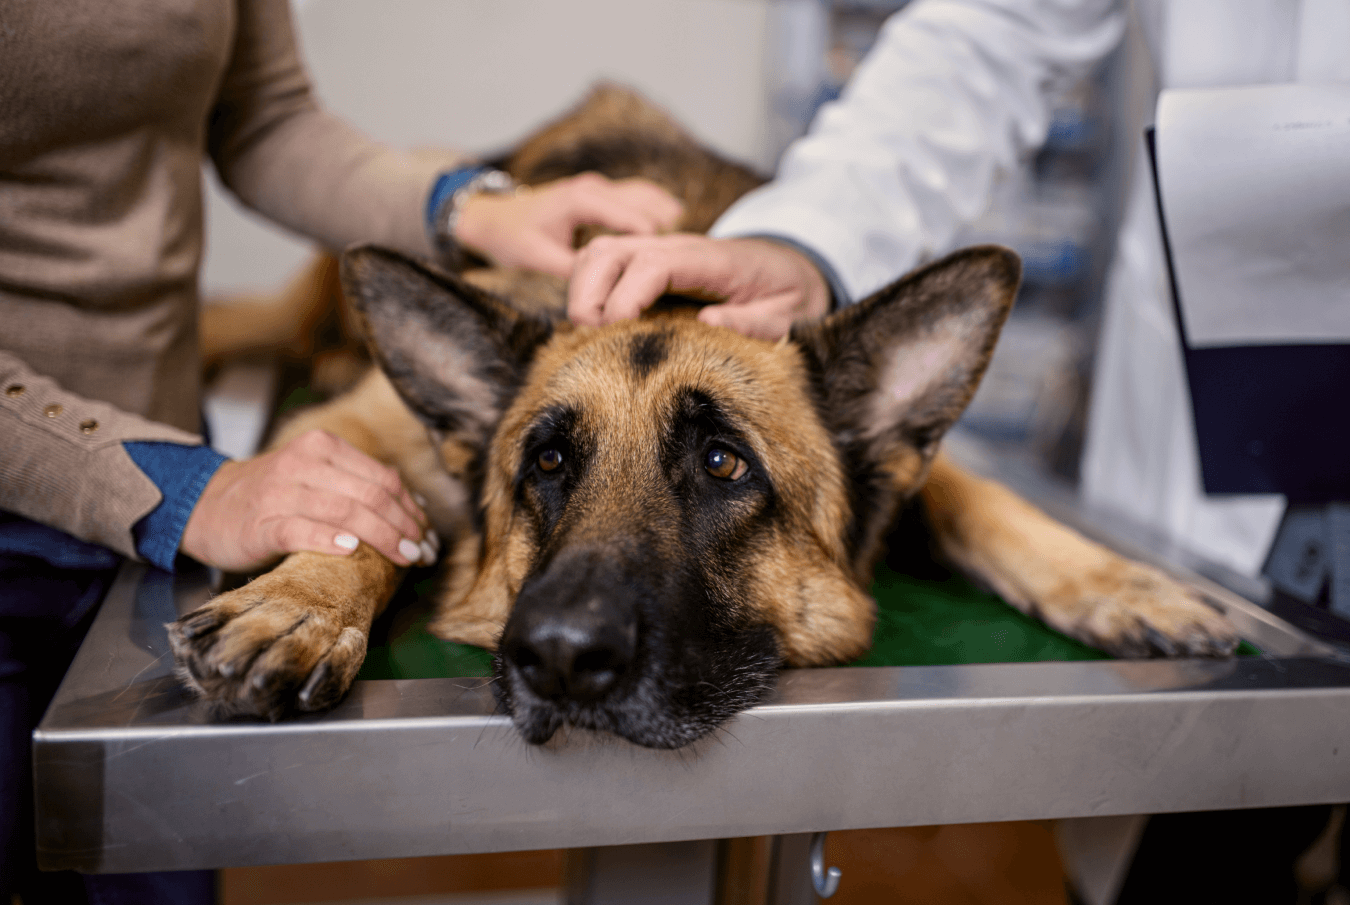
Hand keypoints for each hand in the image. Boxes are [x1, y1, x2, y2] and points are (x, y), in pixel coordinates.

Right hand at [180, 429, 434, 571]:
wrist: (207, 506)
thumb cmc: (273, 496)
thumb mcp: (316, 477)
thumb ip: (357, 487)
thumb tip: (415, 512)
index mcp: (324, 447)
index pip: (384, 478)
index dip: (412, 509)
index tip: (428, 536)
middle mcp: (304, 462)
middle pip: (372, 495)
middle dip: (405, 527)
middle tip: (422, 553)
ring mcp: (281, 492)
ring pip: (346, 511)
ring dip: (382, 538)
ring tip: (403, 558)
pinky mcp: (261, 523)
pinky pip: (302, 530)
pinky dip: (330, 540)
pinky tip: (351, 550)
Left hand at [454, 172, 683, 277]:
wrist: (490, 214)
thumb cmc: (510, 237)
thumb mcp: (539, 258)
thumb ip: (574, 273)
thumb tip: (605, 301)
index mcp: (585, 200)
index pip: (636, 222)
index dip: (653, 253)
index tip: (665, 281)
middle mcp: (598, 189)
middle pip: (649, 208)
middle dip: (666, 239)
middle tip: (679, 273)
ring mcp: (602, 189)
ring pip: (649, 199)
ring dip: (667, 224)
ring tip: (686, 256)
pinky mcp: (602, 195)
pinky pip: (641, 200)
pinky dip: (657, 216)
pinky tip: (672, 235)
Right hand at [567, 234, 831, 340]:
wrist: (792, 265)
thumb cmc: (788, 292)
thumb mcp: (789, 313)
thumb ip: (756, 321)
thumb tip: (709, 324)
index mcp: (709, 259)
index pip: (652, 264)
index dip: (624, 297)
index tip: (613, 331)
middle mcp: (677, 247)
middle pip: (610, 251)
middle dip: (587, 295)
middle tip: (589, 339)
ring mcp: (658, 251)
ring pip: (598, 253)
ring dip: (580, 290)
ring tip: (586, 334)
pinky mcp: (648, 262)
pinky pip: (602, 263)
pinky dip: (586, 288)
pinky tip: (593, 324)